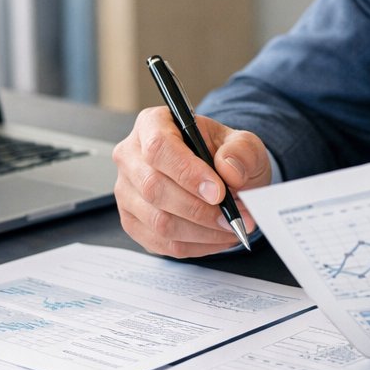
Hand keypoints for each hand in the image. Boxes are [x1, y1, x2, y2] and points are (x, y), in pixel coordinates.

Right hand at [112, 107, 270, 256]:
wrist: (218, 175)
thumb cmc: (223, 154)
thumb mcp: (243, 143)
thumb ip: (241, 150)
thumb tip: (229, 169)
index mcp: (153, 124)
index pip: (158, 147)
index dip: (187, 173)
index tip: (218, 192)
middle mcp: (131, 156)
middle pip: (154, 188)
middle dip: (200, 209)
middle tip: (233, 217)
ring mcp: (127, 191)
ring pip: (158, 221)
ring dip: (202, 231)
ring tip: (231, 226)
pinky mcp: (133, 221)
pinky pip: (161, 243)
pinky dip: (195, 245)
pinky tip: (217, 237)